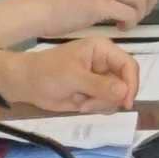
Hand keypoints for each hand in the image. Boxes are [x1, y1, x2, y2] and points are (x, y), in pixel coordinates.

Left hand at [0, 33, 140, 113]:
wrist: (27, 84)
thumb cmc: (48, 73)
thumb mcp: (74, 77)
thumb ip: (100, 85)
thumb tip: (125, 92)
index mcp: (103, 50)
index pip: (129, 65)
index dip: (131, 84)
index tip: (125, 103)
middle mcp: (106, 63)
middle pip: (125, 83)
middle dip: (110, 98)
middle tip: (89, 104)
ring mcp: (101, 79)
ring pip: (117, 96)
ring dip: (101, 104)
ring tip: (81, 103)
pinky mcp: (95, 92)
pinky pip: (107, 104)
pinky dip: (96, 108)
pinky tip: (80, 104)